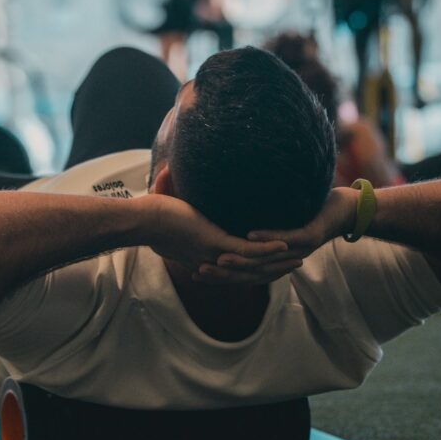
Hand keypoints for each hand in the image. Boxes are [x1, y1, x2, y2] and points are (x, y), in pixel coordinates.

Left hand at [141, 194, 292, 283]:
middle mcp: (212, 258)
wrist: (141, 220)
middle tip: (295, 262)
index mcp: (204, 254)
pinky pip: (248, 251)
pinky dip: (268, 249)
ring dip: (278, 260)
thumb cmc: (150, 215)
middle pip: (250, 269)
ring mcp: (214, 252)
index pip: (236, 265)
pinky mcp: (215, 243)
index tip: (271, 260)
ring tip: (299, 256)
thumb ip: (173, 191)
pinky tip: (286, 245)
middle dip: (274, 267)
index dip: (255, 265)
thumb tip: (168, 170)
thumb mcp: (168, 205)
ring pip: (254, 262)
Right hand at [194, 188, 358, 283]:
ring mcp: (297, 250)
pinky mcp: (310, 237)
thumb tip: (220, 219)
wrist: (342, 209)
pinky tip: (250, 234)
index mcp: (272, 261)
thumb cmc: (304, 212)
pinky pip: (286, 240)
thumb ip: (247, 224)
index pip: (240, 273)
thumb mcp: (269, 220)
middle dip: (223, 273)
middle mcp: (283, 261)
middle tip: (199, 270)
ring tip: (218, 257)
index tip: (195, 272)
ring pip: (264, 260)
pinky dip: (267, 239)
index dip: (218, 276)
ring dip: (241, 260)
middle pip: (248, 273)